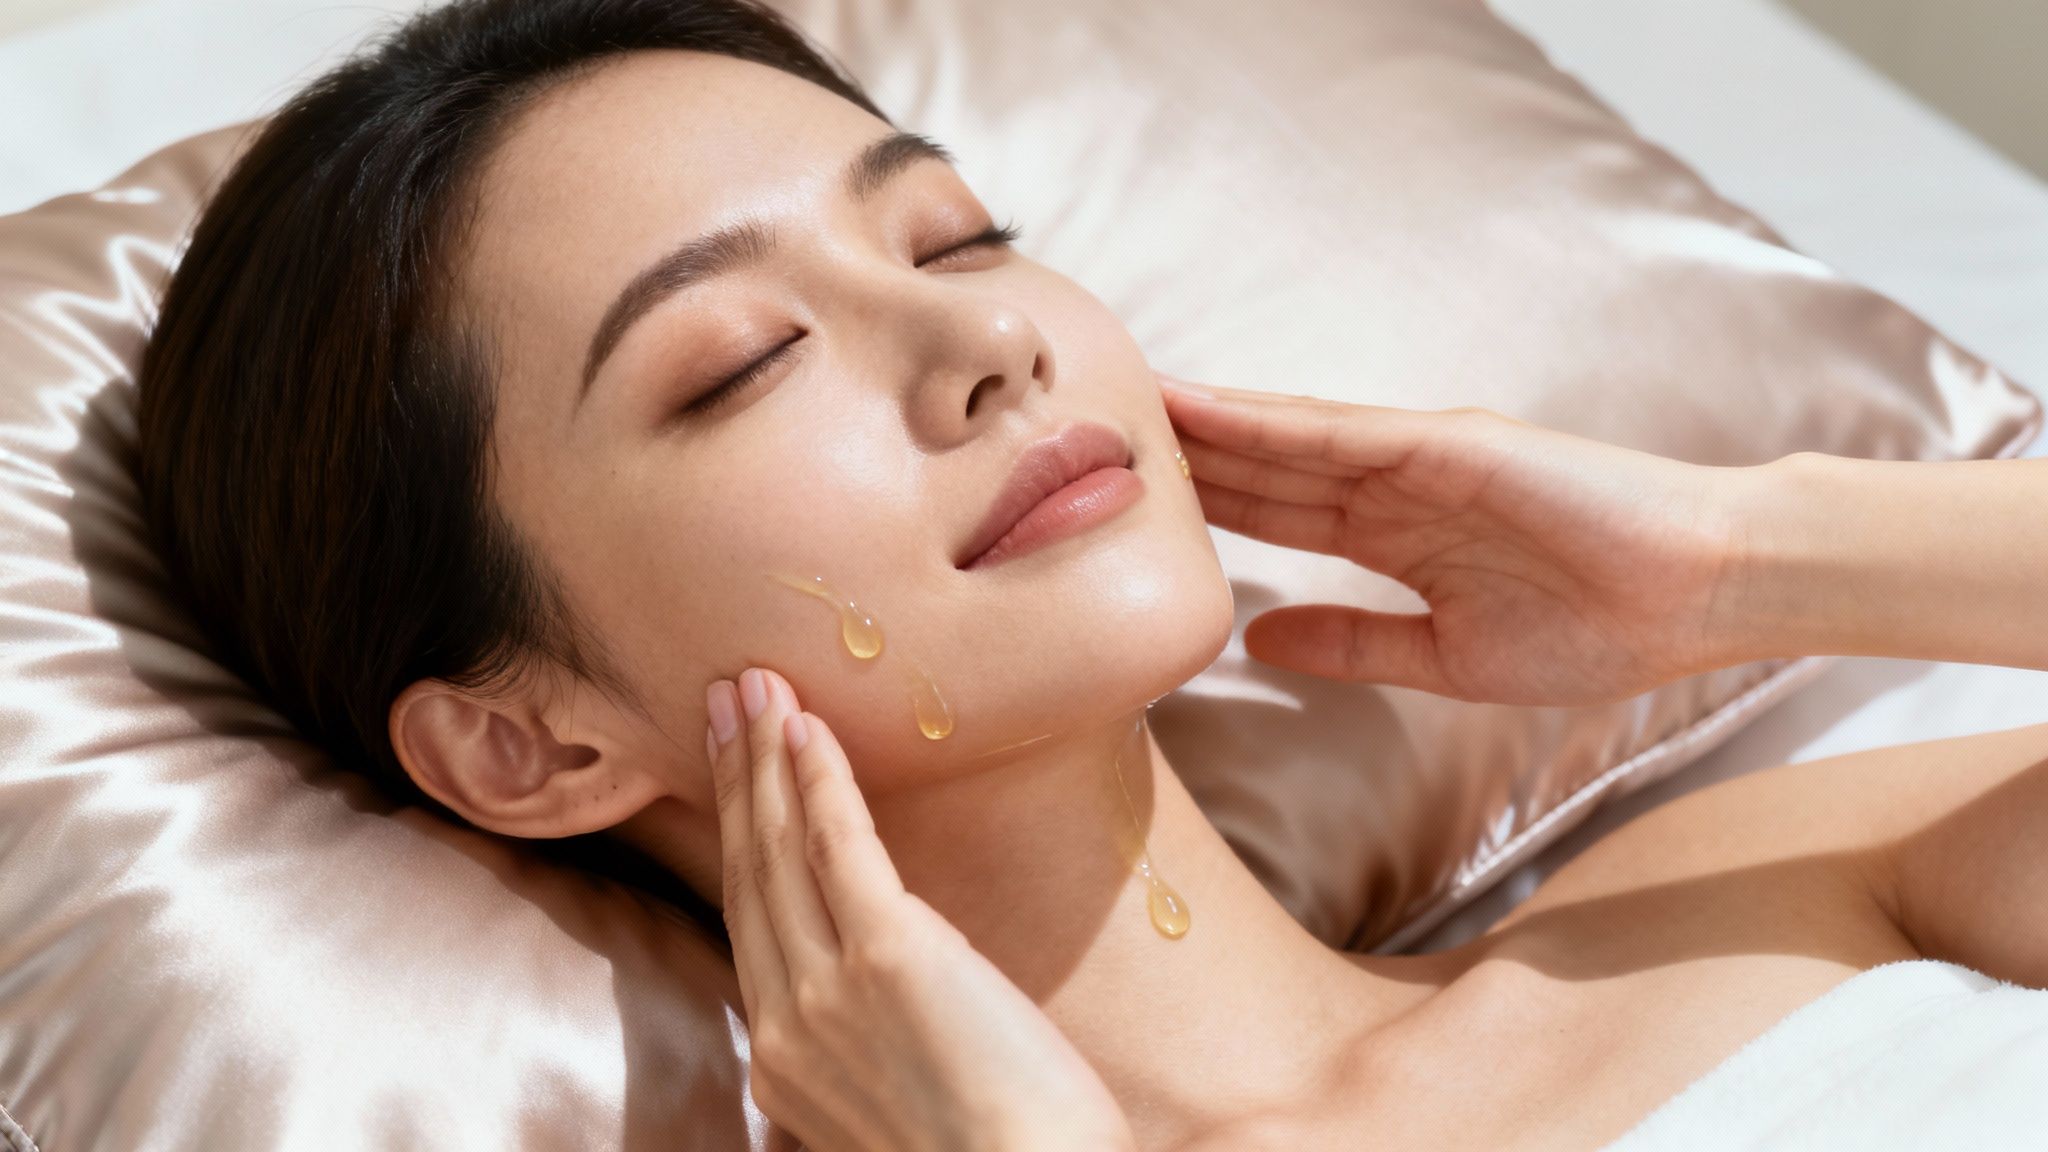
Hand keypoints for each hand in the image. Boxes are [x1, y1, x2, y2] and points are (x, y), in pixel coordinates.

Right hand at [705, 667, 1134, 1151]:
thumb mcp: (900, 1103)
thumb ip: (868, 1043)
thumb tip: (886, 996)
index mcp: (786, 1061)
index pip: (750, 923)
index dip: (739, 836)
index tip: (733, 771)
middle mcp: (786, 1026)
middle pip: (749, 875)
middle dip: (734, 778)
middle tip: (726, 699)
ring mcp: (828, 991)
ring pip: (779, 851)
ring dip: (765, 760)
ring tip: (757, 688)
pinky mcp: (888, 958)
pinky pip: (839, 848)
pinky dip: (818, 780)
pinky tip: (808, 728)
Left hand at [1160, 373, 1753, 705]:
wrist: (1699, 594)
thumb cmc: (1596, 626)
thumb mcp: (1445, 657)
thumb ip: (1354, 645)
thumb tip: (1261, 641)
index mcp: (1394, 539)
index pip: (1275, 516)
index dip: (1202, 507)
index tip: (1124, 505)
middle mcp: (1393, 490)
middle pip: (1261, 470)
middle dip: (1182, 458)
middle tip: (1091, 439)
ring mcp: (1418, 459)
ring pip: (1284, 438)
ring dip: (1203, 425)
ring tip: (1120, 405)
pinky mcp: (1450, 444)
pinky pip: (1340, 432)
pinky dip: (1269, 420)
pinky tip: (1205, 408)